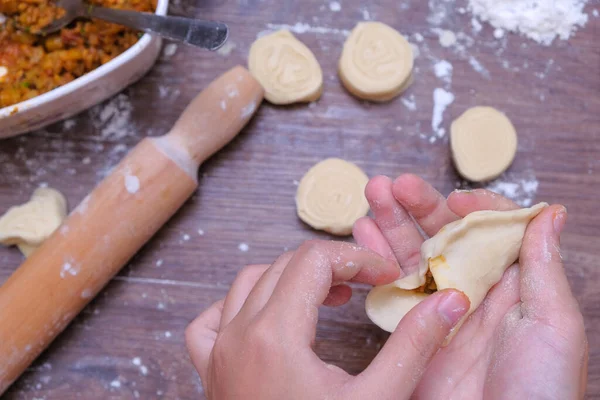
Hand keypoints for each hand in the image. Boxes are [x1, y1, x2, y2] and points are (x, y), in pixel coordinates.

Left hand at [186, 240, 471, 398]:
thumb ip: (414, 346)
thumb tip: (449, 301)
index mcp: (275, 335)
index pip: (314, 261)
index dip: (357, 260)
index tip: (387, 277)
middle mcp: (238, 335)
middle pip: (285, 266)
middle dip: (332, 266)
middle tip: (368, 285)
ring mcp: (218, 353)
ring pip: (249, 283)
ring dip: (290, 279)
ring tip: (328, 297)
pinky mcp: (211, 372)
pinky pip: (212, 321)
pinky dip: (239, 306)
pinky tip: (266, 318)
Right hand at [353, 174, 587, 398]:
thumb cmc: (541, 390)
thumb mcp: (553, 326)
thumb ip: (545, 268)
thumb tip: (551, 213)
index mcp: (512, 284)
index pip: (488, 231)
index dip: (470, 209)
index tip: (452, 201)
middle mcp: (473, 291)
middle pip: (442, 236)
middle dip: (415, 206)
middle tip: (389, 184)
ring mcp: (439, 311)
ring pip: (411, 256)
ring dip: (389, 225)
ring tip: (370, 197)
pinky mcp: (412, 332)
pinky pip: (390, 291)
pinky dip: (373, 261)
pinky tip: (361, 235)